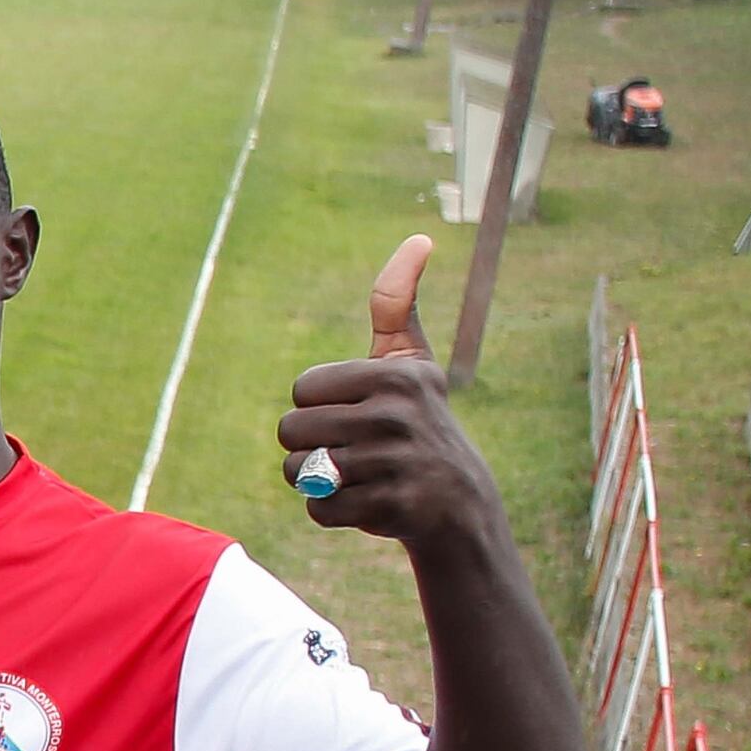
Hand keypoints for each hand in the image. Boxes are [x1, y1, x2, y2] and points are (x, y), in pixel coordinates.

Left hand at [273, 236, 510, 554]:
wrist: (459, 503)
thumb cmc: (420, 422)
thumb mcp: (412, 362)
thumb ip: (397, 305)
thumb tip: (420, 239)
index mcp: (394, 374)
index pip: (301, 390)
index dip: (316, 407)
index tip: (353, 414)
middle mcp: (397, 413)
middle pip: (290, 431)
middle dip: (309, 447)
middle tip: (351, 451)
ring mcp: (396, 461)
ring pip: (299, 472)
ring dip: (319, 481)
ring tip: (360, 475)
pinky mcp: (392, 506)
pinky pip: (318, 508)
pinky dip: (332, 511)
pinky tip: (367, 502)